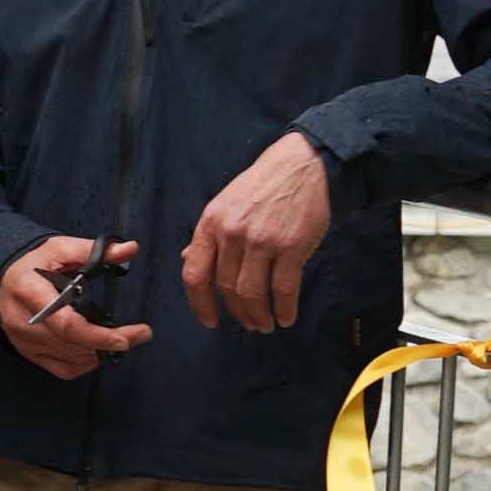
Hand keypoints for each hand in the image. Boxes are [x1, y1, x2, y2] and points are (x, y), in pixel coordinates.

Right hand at [0, 235, 149, 379]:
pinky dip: (84, 364)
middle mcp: (24, 322)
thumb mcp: (61, 249)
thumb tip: (131, 248)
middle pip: (72, 344)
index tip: (126, 338)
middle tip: (141, 334)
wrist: (0, 279)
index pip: (66, 323)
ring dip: (99, 352)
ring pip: (70, 359)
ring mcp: (24, 341)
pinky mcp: (28, 353)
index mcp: (30, 292)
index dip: (97, 335)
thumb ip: (95, 251)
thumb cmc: (33, 263)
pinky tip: (96, 350)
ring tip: (120, 337)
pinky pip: (62, 369)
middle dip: (109, 342)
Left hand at [182, 131, 337, 331]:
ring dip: (259, 316)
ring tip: (265, 325)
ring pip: (252, 294)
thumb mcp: (225, 203)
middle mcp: (232, 234)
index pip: (194, 273)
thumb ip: (208, 235)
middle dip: (237, 313)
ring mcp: (261, 241)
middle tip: (249, 324)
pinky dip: (284, 309)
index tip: (209, 320)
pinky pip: (283, 289)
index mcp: (210, 223)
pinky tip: (286, 318)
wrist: (304, 165)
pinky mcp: (290, 247)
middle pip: (226, 288)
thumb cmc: (263, 185)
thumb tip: (186, 258)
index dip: (200, 303)